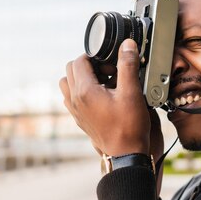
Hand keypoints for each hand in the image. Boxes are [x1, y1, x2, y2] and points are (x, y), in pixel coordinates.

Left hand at [59, 39, 150, 156]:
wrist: (126, 154)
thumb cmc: (129, 127)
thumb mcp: (132, 92)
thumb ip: (128, 65)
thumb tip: (127, 45)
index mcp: (84, 91)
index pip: (79, 60)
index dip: (96, 57)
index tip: (112, 65)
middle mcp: (74, 100)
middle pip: (71, 69)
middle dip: (89, 65)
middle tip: (109, 72)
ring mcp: (75, 111)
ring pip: (68, 84)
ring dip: (83, 78)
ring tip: (104, 83)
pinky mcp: (80, 119)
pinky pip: (72, 98)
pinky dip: (83, 92)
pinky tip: (102, 97)